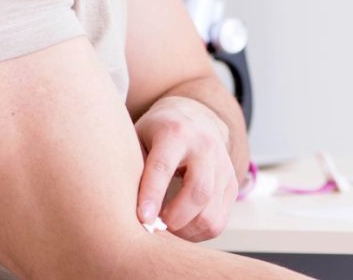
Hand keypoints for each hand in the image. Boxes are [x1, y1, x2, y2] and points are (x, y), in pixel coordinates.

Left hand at [134, 95, 237, 240]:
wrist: (193, 119)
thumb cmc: (156, 135)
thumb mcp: (139, 138)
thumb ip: (133, 167)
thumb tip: (120, 210)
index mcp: (175, 133)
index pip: (164, 166)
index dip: (152, 195)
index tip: (142, 219)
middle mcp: (205, 146)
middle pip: (199, 191)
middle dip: (175, 218)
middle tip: (156, 226)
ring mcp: (223, 165)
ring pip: (210, 212)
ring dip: (186, 231)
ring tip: (167, 228)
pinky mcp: (231, 184)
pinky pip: (218, 221)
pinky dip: (198, 233)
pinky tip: (182, 227)